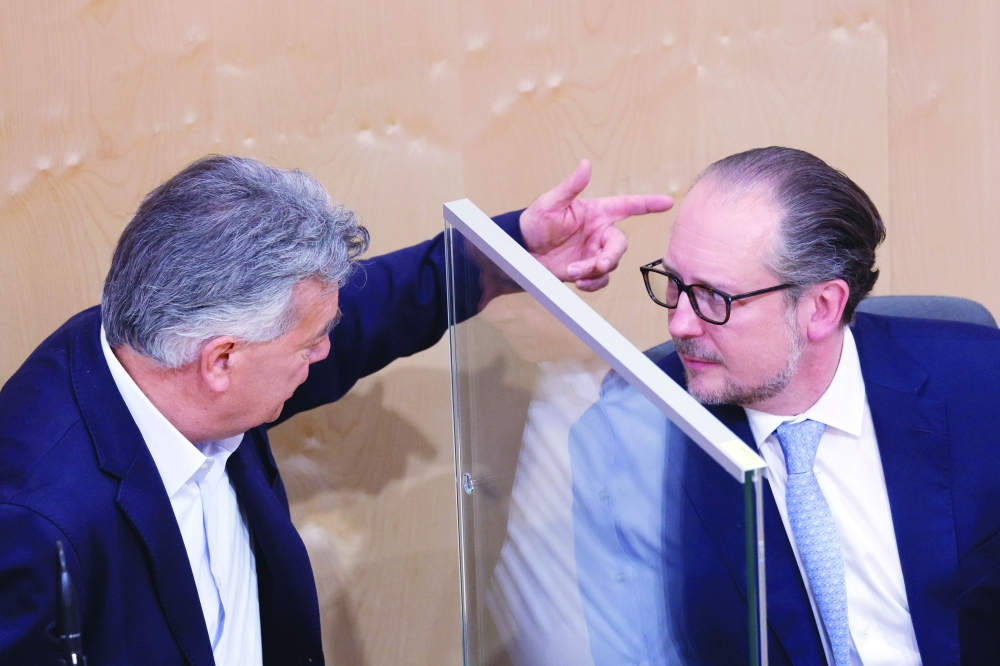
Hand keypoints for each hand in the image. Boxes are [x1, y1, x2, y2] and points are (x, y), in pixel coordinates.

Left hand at [520, 160, 672, 290]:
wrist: (522, 252)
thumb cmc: (535, 222)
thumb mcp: (551, 202)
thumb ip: (571, 186)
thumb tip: (585, 164)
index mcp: (596, 213)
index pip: (627, 206)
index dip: (647, 204)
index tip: (666, 202)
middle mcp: (599, 233)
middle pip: (620, 244)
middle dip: (611, 256)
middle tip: (598, 264)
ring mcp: (593, 252)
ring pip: (610, 264)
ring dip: (594, 270)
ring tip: (574, 272)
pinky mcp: (586, 271)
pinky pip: (600, 280)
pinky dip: (593, 283)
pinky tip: (579, 282)